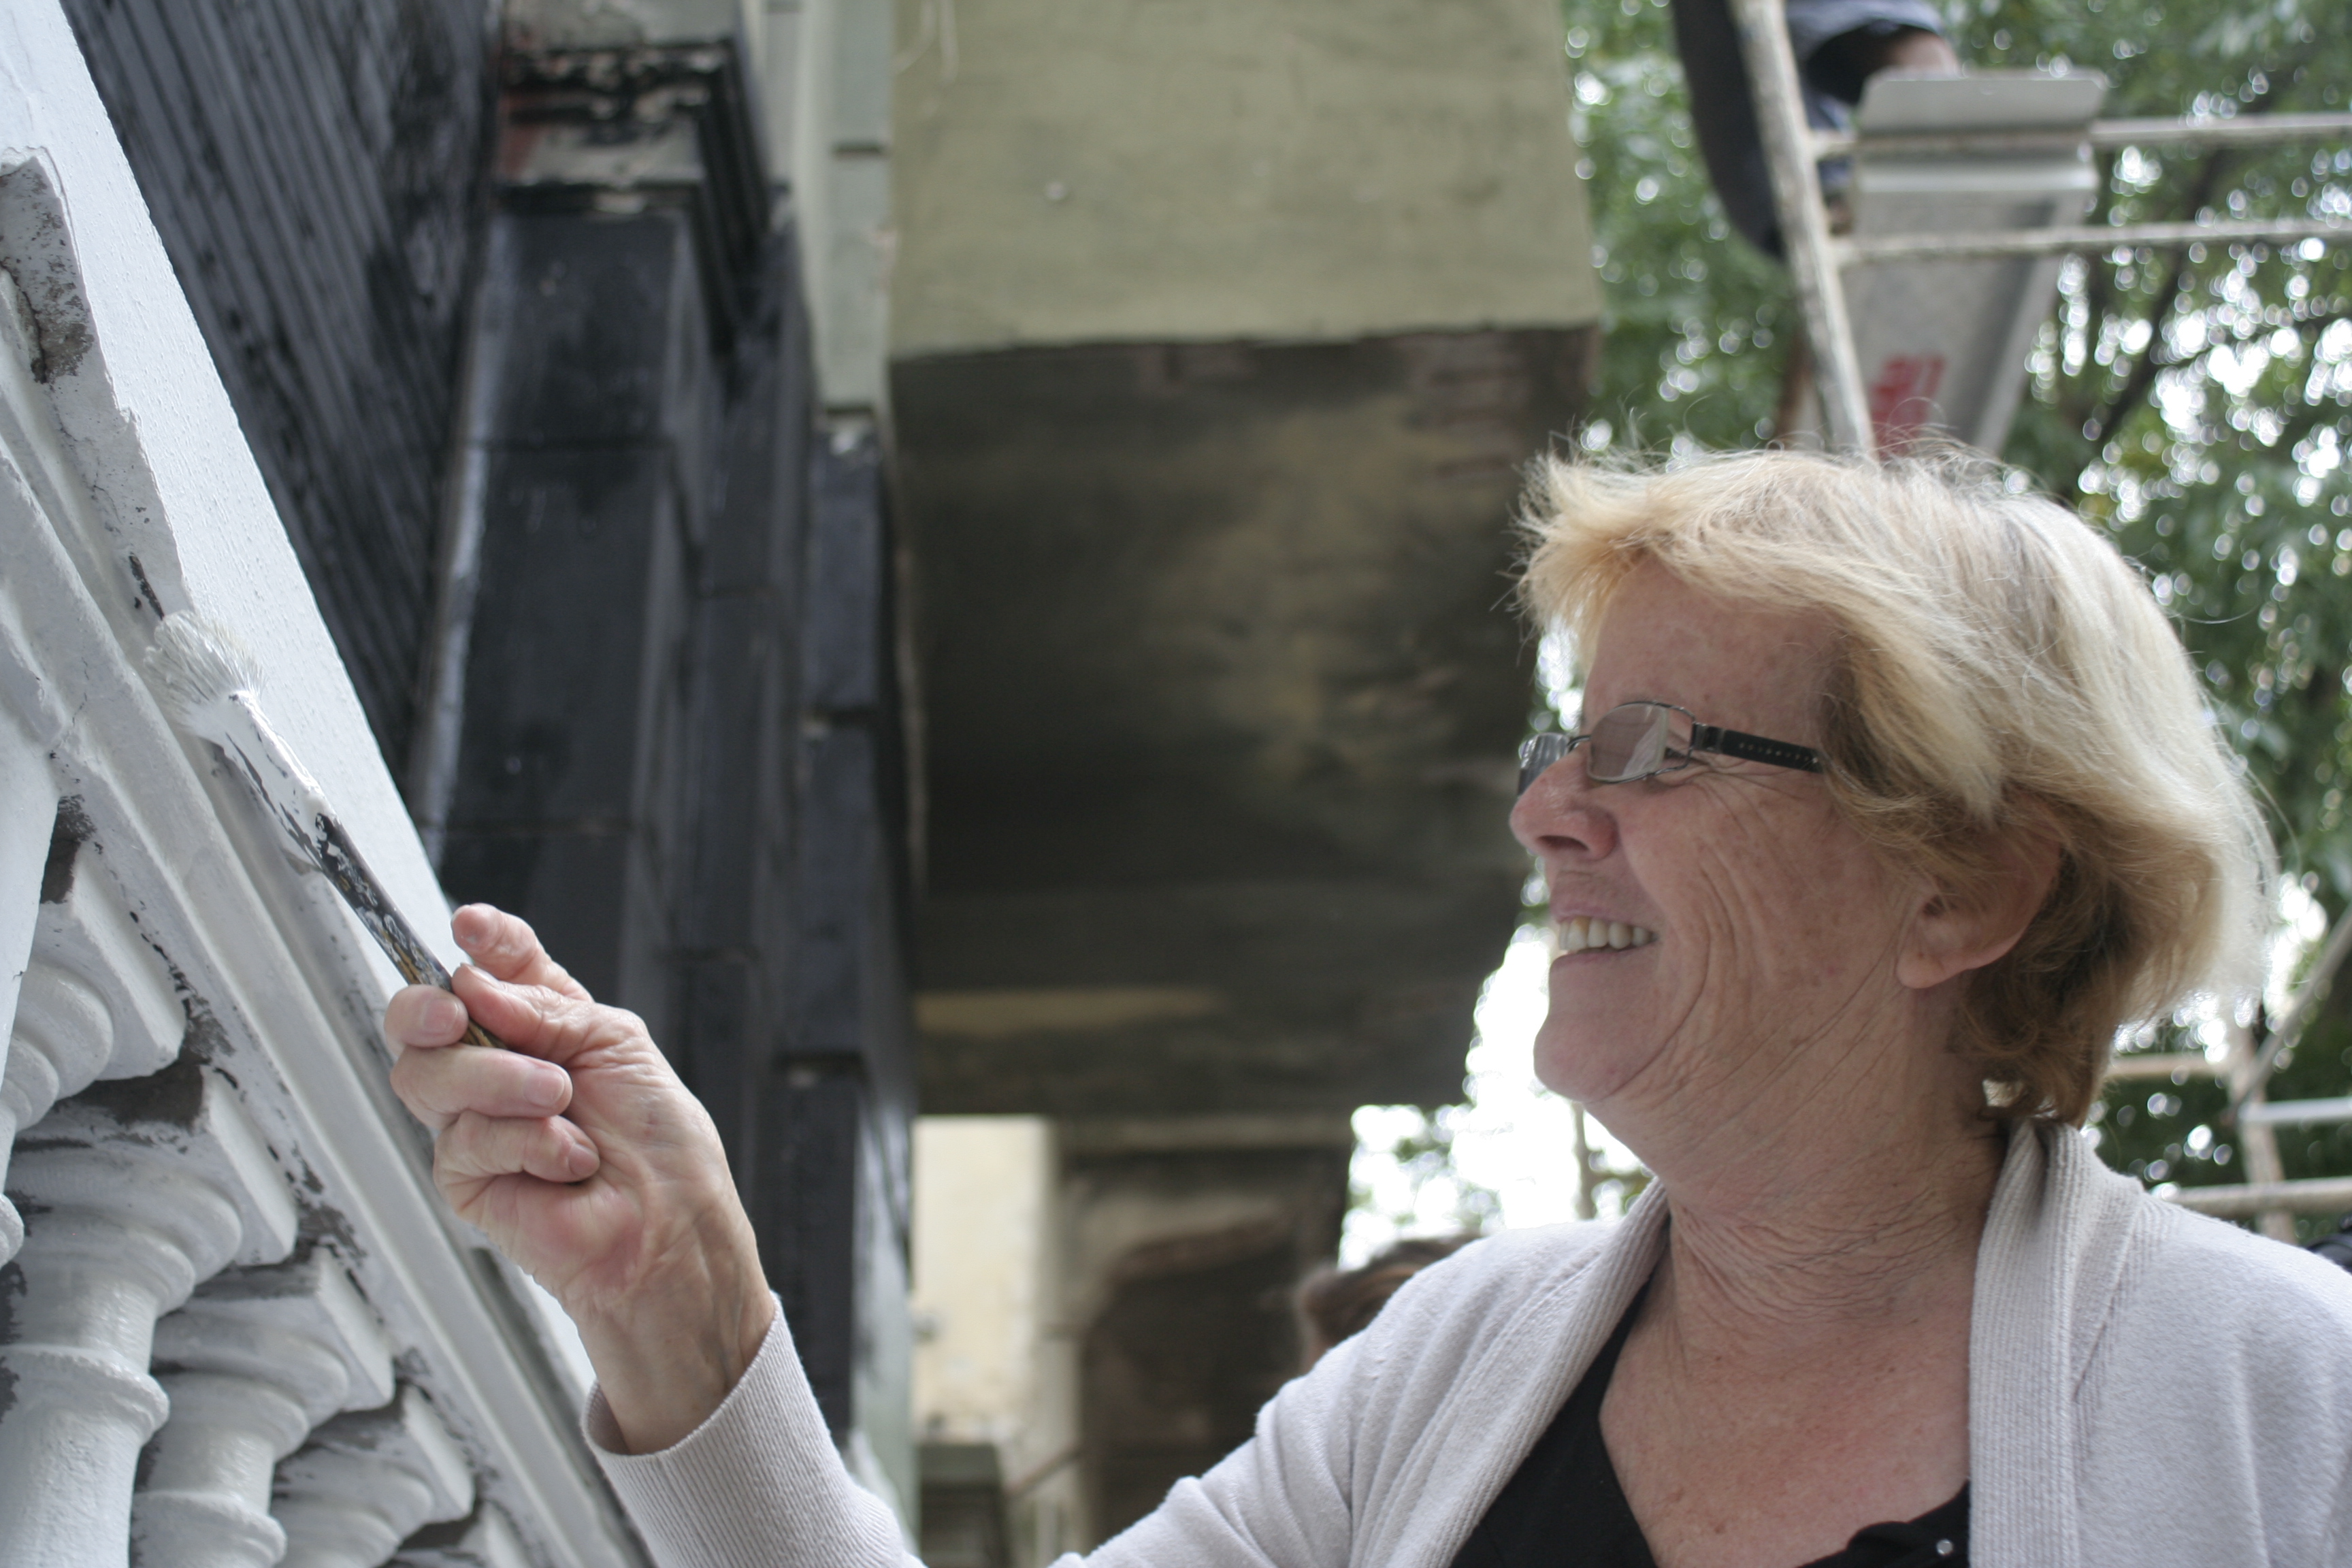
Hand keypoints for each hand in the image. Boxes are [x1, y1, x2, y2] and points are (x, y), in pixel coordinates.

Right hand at [384, 904, 774, 1452]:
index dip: (480, 942)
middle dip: (430, 1006)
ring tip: (557, 1099)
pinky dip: (524, 1141)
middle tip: (458, 1013)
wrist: (670, 1224)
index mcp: (541, 1025)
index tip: (471, 926)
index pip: (494, 968)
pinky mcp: (465, 1177)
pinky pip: (462, 1137)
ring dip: (499, 1079)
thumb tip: (476, 988)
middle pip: (422, 1019)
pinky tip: (565, 1159)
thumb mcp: (617, 1044)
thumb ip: (546, 1012)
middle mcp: (498, 1066)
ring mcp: (475, 1121)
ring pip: (427, 1073)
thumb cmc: (659, 1141)